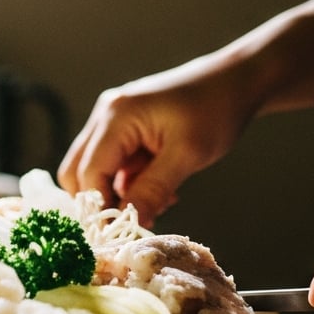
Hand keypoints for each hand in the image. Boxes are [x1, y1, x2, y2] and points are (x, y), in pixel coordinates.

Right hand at [58, 56, 257, 225]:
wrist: (236, 81)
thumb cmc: (216, 110)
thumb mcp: (187, 154)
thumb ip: (153, 189)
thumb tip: (130, 223)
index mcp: (116, 117)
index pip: (88, 173)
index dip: (100, 207)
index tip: (123, 232)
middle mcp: (105, 115)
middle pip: (78, 171)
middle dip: (103, 201)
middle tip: (137, 219)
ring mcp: (113, 120)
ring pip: (96, 170)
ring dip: (120, 194)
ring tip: (160, 201)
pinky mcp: (126, 128)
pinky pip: (115, 164)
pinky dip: (131, 182)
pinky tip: (162, 188)